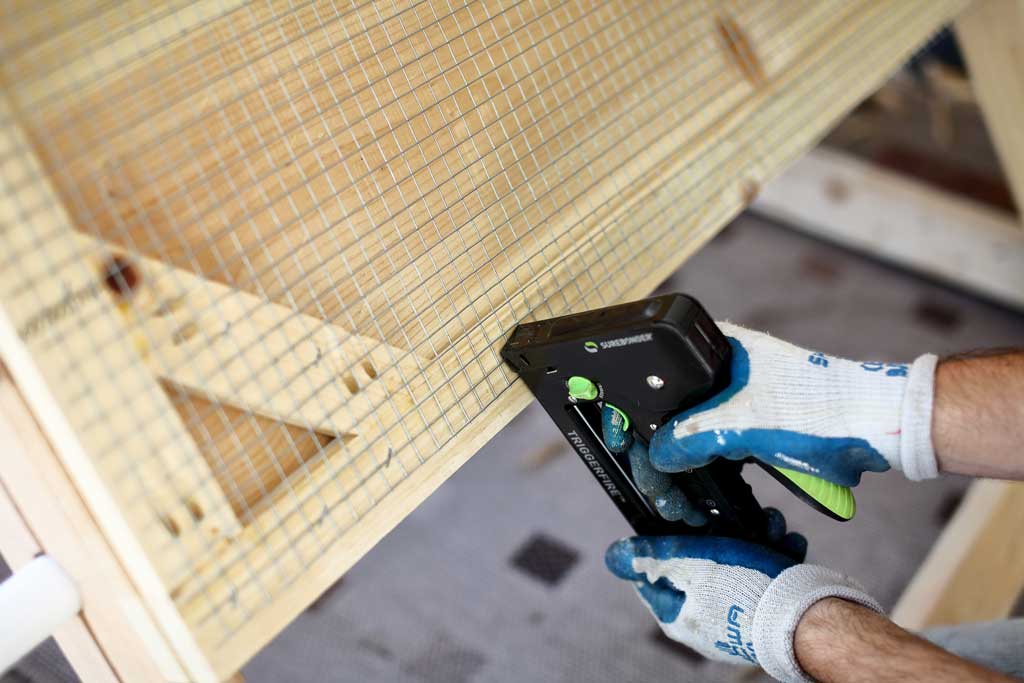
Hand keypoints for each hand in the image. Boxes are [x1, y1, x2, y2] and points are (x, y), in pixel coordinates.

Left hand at [606, 532, 880, 682]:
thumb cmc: (745, 591)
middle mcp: (704, 617)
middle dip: (723, 529)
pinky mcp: (768, 608)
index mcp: (677, 612)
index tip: (679, 515)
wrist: (810, 619)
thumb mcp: (690, 563)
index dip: (663, 538)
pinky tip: (787, 542)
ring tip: (772, 525)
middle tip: (739, 514)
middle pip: (701, 558)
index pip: (653, 570)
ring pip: (738, 559)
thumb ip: (652, 556)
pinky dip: (777, 554)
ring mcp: (737, 614)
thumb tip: (614, 555)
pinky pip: (766, 572)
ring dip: (756, 535)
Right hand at [648, 322, 938, 485]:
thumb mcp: (744, 422)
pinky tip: (698, 493)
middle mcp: (724, 367)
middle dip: (658, 451)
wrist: (875, 427)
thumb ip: (692, 436)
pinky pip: (716, 446)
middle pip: (671, 408)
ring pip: (692, 432)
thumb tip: (658, 454)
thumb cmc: (821, 407)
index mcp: (719, 347)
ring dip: (681, 466)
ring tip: (676, 499)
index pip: (657, 373)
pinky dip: (705, 469)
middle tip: (655, 484)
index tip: (620, 437)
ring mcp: (740, 396)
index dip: (634, 408)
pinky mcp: (755, 423)